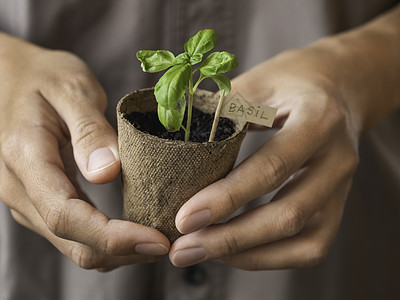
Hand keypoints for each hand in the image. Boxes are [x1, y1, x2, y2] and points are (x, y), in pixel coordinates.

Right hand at [0, 33, 169, 270]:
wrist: (11, 79)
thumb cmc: (43, 77)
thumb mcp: (70, 88)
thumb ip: (88, 130)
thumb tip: (107, 173)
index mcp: (25, 158)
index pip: (67, 216)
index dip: (114, 237)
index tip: (156, 240)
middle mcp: (20, 189)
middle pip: (72, 241)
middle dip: (123, 251)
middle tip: (167, 243)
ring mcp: (28, 200)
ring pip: (73, 245)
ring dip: (117, 251)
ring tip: (157, 239)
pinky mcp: (41, 201)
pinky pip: (73, 234)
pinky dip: (106, 240)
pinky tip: (134, 230)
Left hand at [170, 3, 399, 267]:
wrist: (337, 86)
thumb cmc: (290, 82)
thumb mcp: (257, 82)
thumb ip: (220, 112)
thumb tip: (170, 143)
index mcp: (318, 119)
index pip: (271, 167)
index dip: (226, 198)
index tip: (184, 219)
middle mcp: (338, 158)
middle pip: (288, 215)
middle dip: (230, 239)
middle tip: (183, 249)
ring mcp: (342, 187)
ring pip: (303, 242)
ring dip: (247, 255)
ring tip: (200, 253)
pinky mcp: (337, 205)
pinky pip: (310, 247)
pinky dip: (270, 257)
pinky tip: (234, 252)